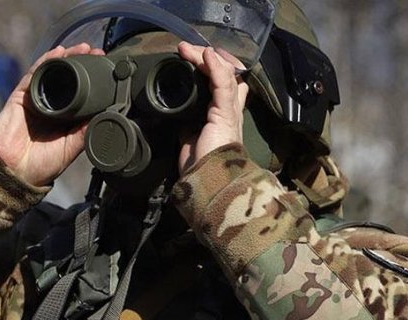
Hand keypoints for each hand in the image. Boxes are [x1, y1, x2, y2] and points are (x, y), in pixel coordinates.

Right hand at [0, 44, 102, 187]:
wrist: (13, 172)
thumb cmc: (39, 166)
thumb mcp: (70, 149)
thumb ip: (84, 133)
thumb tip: (105, 115)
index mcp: (63, 120)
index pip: (81, 95)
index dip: (93, 82)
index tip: (107, 71)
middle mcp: (50, 107)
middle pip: (68, 79)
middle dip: (82, 64)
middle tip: (97, 53)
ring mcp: (36, 100)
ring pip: (53, 73)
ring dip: (67, 58)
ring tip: (82, 48)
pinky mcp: (21, 96)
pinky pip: (34, 74)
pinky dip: (45, 61)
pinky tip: (58, 53)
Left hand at [176, 43, 249, 172]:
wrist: (208, 183)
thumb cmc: (201, 167)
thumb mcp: (190, 140)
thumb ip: (187, 126)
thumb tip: (177, 118)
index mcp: (222, 116)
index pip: (225, 83)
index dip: (211, 67)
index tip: (192, 59)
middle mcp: (230, 111)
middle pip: (228, 73)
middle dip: (207, 58)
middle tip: (187, 50)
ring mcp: (230, 111)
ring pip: (224, 74)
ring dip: (204, 57)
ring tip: (188, 49)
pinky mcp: (226, 114)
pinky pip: (224, 85)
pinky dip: (215, 68)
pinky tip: (206, 55)